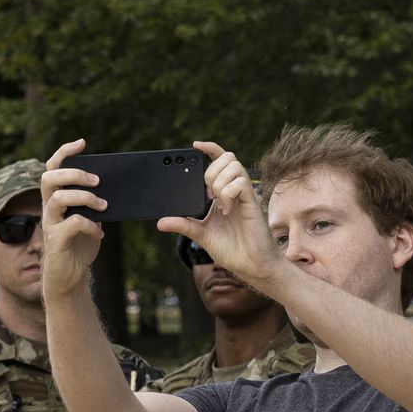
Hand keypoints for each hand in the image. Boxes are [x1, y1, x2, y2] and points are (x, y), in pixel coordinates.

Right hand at [39, 138, 105, 298]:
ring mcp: (50, 223)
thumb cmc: (79, 245)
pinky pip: (71, 224)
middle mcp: (48, 208)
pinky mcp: (55, 240)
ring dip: (84, 198)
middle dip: (74, 174)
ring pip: (58, 198)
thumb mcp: (91, 219)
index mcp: (55, 198)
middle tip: (97, 180)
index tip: (82, 143)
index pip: (53, 167)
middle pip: (49, 178)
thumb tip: (112, 187)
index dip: (65, 152)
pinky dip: (89, 225)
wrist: (69, 276)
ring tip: (103, 205)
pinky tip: (99, 234)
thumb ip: (94, 203)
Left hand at [156, 141, 285, 294]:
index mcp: (224, 193)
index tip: (194, 145)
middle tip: (207, 194)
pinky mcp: (252, 203)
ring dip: (218, 183)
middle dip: (210, 171)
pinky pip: (239, 183)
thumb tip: (160, 222)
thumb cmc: (232, 249)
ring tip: (218, 203)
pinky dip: (227, 193)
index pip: (219, 161)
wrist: (252, 266)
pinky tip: (227, 210)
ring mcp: (245, 195)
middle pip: (227, 158)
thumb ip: (183, 225)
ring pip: (233, 166)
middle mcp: (235, 190)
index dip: (209, 148)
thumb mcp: (201, 234)